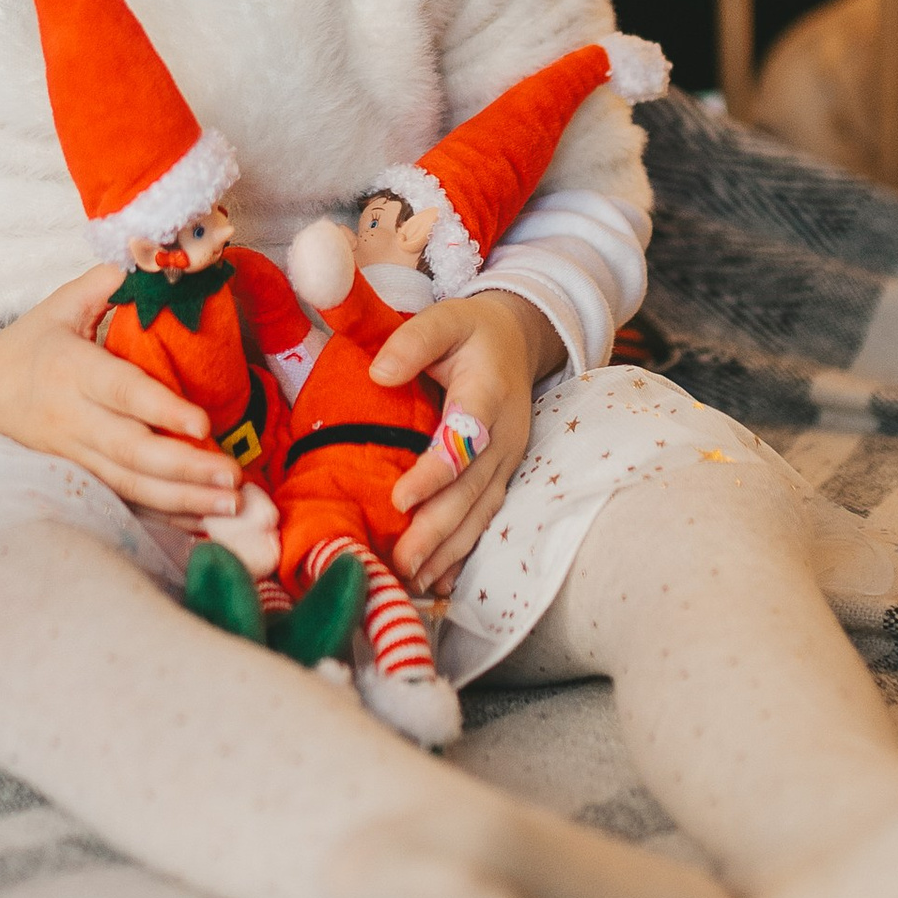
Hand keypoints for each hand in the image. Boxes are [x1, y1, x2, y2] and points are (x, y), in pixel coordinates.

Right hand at [0, 264, 248, 518]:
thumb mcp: (58, 307)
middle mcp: (71, 418)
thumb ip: (103, 286)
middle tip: (233, 478)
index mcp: (71, 370)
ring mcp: (72, 455)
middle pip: (129, 450)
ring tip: (229, 505)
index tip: (202, 424)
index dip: (161, 410)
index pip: (121, 392)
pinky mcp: (76, 478)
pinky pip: (122, 501)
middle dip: (184, 468)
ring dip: (181, 499)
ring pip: (128, 484)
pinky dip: (163, 515)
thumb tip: (147, 264)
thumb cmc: (26, 346)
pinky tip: (202, 521)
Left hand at [367, 288, 565, 593]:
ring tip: (413, 578)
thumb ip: (414, 340)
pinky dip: (462, 552)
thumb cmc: (472, 333)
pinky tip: (439, 580)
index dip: (436, 471)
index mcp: (488, 394)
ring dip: (447, 549)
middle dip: (436, 529)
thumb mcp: (447, 317)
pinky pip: (484, 519)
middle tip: (400, 561)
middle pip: (472, 490)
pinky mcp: (502, 476)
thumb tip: (379, 372)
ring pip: (479, 512)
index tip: (400, 499)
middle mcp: (504, 435)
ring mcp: (506, 461)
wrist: (518, 342)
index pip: (465, 438)